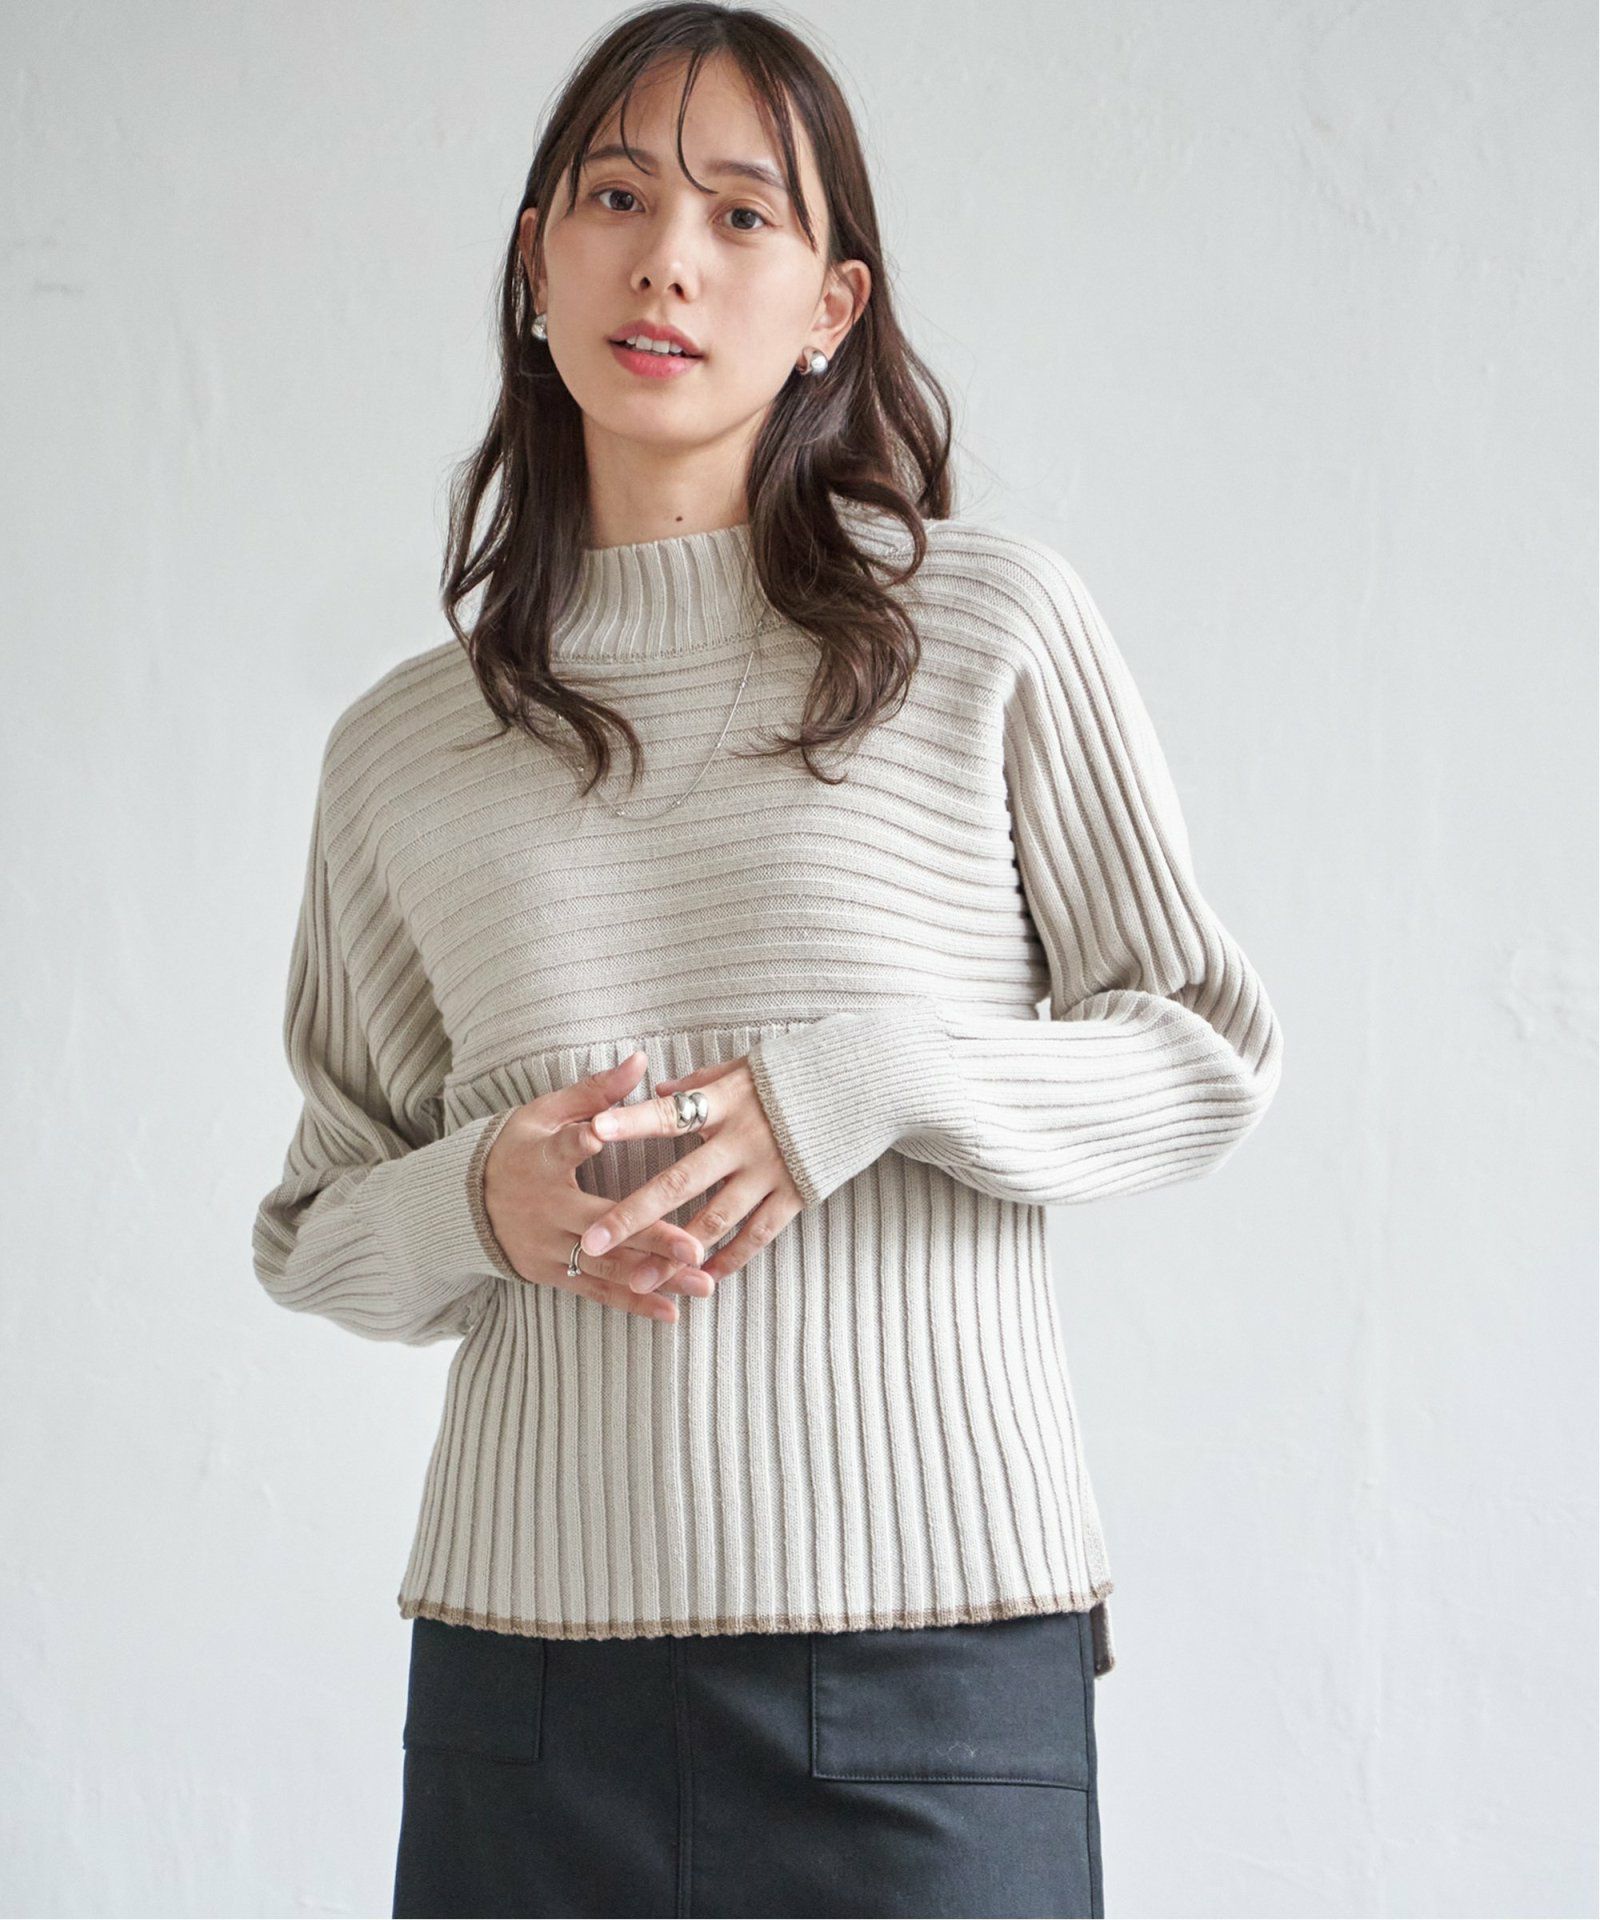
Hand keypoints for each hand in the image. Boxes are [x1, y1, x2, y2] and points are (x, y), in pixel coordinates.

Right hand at [481, 1052, 717, 1324]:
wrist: (462, 1203)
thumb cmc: (517, 1147)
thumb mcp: (545, 1112)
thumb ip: (595, 1092)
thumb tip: (640, 1060)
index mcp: (541, 1159)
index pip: (564, 1149)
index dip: (581, 1142)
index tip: (601, 1139)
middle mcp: (545, 1209)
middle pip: (602, 1224)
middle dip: (652, 1237)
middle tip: (697, 1248)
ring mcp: (547, 1247)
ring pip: (607, 1266)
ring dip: (657, 1277)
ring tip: (702, 1284)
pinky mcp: (550, 1274)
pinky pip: (596, 1292)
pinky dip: (633, 1304)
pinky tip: (671, 1313)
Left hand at [576, 1055, 803, 1291]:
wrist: (868, 1082)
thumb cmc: (797, 1068)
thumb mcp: (745, 1065)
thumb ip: (699, 1082)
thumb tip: (656, 1091)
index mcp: (725, 1102)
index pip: (668, 1114)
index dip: (631, 1123)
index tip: (592, 1131)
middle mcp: (743, 1140)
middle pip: (679, 1183)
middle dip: (633, 1215)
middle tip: (592, 1241)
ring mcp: (770, 1171)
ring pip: (715, 1220)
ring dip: (674, 1253)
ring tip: (638, 1280)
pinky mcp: (797, 1193)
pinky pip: (758, 1234)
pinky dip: (730, 1258)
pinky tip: (703, 1277)